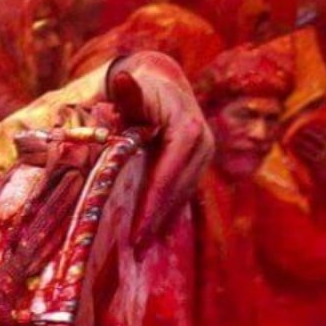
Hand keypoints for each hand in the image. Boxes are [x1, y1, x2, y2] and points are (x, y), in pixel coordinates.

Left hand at [107, 52, 213, 251]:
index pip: (170, 170)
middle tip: (135, 248)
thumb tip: (121, 78)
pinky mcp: (198, 162)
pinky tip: (153, 234)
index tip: (137, 229)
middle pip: (179, 187)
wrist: (159, 78)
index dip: (154, 201)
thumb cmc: (134, 86)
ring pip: (183, 193)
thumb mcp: (126, 89)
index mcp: (186, 124)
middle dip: (157, 219)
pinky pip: (184, 190)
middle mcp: (202, 140)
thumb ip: (124, 93)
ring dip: (162, 220)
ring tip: (140, 248)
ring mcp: (204, 152)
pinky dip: (168, 211)